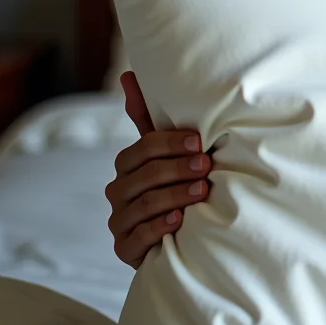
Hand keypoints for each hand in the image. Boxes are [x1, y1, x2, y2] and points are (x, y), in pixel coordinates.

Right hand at [105, 72, 211, 268]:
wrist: (180, 235)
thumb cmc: (176, 182)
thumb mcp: (167, 152)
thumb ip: (148, 118)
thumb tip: (127, 74)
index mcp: (127, 165)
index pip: (142, 149)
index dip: (170, 144)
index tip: (199, 142)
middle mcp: (118, 191)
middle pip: (143, 176)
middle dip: (177, 169)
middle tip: (207, 166)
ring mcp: (120, 221)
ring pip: (144, 205)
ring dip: (175, 196)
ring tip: (202, 191)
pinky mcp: (125, 249)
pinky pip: (138, 238)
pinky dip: (160, 228)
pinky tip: (180, 221)